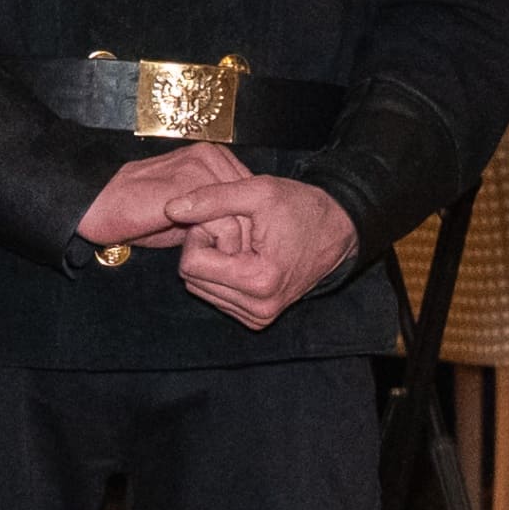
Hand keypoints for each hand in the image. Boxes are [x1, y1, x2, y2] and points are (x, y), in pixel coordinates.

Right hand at [76, 141, 262, 253]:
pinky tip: (204, 257)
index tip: (239, 253)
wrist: (97, 208)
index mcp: (212, 156)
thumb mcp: (186, 212)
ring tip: (220, 262)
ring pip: (244, 214)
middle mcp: (210, 155)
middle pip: (253, 204)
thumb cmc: (138, 214)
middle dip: (247, 237)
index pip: (253, 194)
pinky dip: (221, 247)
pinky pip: (224, 222)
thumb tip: (248, 232)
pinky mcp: (189, 184)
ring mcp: (200, 166)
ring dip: (235, 244)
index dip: (250, 227)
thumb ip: (215, 210)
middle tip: (233, 262)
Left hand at [171, 174, 361, 334]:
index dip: (199, 235)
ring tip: (241, 243)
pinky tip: (244, 258)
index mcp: (259, 280)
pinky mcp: (259, 318)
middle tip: (231, 229)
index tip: (221, 220)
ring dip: (212, 264)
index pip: (191, 264)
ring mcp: (260, 317)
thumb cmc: (302, 208)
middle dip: (204, 250)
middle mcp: (259, 308)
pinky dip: (222, 276)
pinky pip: (217, 298)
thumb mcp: (258, 191)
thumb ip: (211, 199)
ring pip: (201, 290)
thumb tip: (170, 208)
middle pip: (192, 280)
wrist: (338, 230)